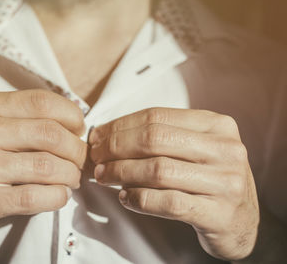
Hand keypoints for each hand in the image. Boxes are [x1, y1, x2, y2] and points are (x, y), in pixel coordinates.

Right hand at [0, 90, 86, 245]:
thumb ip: (20, 119)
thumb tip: (74, 122)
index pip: (40, 102)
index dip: (71, 115)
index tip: (80, 129)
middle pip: (49, 134)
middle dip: (76, 149)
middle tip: (80, 160)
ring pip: (46, 166)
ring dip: (70, 175)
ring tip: (71, 179)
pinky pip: (34, 197)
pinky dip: (57, 197)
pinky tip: (59, 196)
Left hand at [89, 108, 258, 260]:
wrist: (242, 222)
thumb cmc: (210, 179)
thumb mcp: (196, 148)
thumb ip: (162, 137)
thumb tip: (108, 134)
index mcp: (217, 125)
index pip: (157, 116)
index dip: (120, 125)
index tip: (98, 136)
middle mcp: (225, 149)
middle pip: (154, 139)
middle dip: (116, 147)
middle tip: (96, 157)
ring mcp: (226, 182)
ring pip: (158, 170)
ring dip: (121, 172)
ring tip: (103, 176)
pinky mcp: (220, 214)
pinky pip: (168, 202)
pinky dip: (139, 199)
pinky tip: (125, 197)